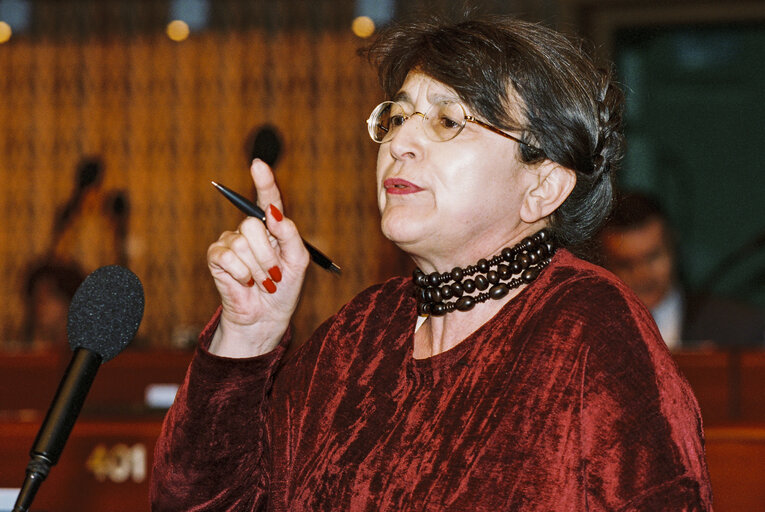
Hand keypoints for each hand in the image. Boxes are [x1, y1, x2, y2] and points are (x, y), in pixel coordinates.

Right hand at [206, 159, 309, 356]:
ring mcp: (231, 241)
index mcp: (273, 227)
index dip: (264, 182)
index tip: (259, 164)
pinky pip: (228, 257)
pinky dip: (242, 274)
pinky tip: (246, 283)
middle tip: (274, 275)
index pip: (268, 199)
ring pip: (242, 242)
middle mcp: (250, 230)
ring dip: (258, 268)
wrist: (266, 316)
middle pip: (253, 223)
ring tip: (262, 282)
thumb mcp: (297, 261)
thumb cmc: (284, 288)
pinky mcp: (217, 257)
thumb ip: (290, 234)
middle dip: (268, 254)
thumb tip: (275, 213)